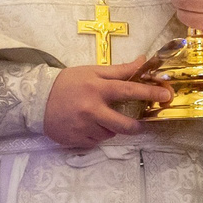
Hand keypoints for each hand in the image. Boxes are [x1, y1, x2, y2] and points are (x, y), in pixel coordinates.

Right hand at [45, 62, 171, 148]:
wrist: (36, 100)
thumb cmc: (67, 83)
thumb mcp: (91, 71)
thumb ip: (118, 69)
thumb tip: (143, 61)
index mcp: (97, 88)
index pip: (128, 90)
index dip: (149, 93)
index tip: (166, 95)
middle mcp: (92, 109)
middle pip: (125, 124)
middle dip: (136, 126)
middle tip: (138, 124)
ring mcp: (84, 127)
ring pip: (110, 133)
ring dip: (110, 127)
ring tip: (99, 118)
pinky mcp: (77, 140)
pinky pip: (96, 141)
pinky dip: (96, 135)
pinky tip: (87, 125)